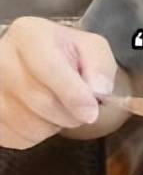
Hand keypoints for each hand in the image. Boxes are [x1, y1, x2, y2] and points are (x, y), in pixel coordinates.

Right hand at [0, 16, 116, 148]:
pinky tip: (43, 115)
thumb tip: (98, 90)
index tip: (91, 112)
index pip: (50, 69)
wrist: (26, 61)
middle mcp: (2, 61)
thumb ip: (100, 64)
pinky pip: (22, 138)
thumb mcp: (88, 46)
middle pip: (42, 102)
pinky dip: (40, 134)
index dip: (74, 94)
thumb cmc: (61, 53)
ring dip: (56, 124)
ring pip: (31, 125)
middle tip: (83, 108)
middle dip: (70, 113)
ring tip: (60, 106)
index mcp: (28, 36)